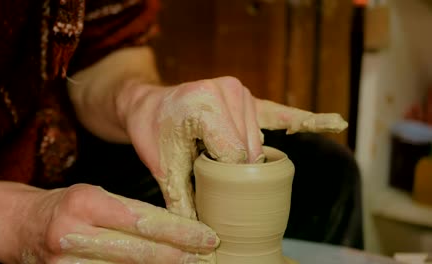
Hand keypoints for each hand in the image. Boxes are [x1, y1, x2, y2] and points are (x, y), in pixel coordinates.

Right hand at [17, 184, 218, 263]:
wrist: (23, 225)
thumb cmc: (68, 206)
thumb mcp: (98, 196)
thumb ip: (131, 213)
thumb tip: (175, 230)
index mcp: (86, 202)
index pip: (143, 219)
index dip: (179, 231)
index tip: (205, 236)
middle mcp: (73, 232)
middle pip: (138, 250)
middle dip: (177, 255)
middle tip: (205, 256)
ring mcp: (66, 261)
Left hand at [122, 76, 347, 218]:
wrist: (149, 104)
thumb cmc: (153, 132)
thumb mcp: (161, 168)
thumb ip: (183, 202)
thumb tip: (204, 242)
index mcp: (203, 104)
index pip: (234, 155)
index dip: (225, 176)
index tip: (208, 175)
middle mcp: (228, 91)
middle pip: (250, 150)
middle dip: (236, 168)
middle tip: (208, 162)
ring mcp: (241, 92)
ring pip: (261, 142)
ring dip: (247, 155)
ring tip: (218, 150)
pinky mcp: (251, 98)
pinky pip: (285, 114)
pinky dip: (310, 121)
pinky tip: (336, 124)